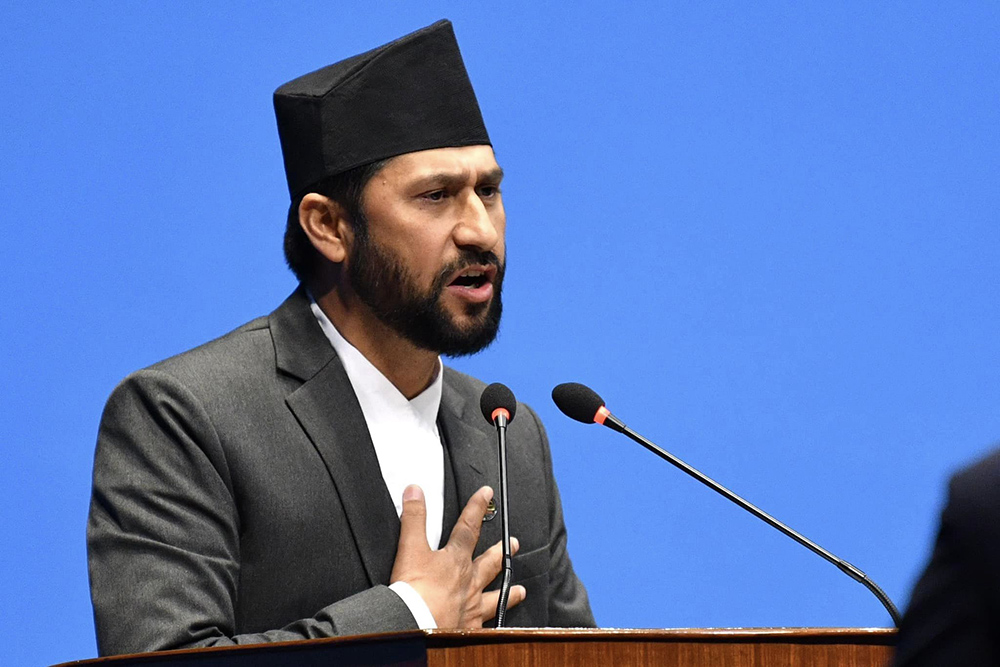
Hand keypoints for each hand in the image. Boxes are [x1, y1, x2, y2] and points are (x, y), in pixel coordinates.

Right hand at [390, 484, 526, 627]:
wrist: (415, 627)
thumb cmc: (414, 591)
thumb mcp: (410, 548)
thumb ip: (414, 518)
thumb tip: (415, 491)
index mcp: (456, 560)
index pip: (468, 527)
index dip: (477, 508)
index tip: (486, 494)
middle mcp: (469, 581)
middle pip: (489, 562)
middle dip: (501, 550)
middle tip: (514, 543)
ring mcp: (472, 606)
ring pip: (495, 596)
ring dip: (509, 592)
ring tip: (519, 590)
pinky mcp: (468, 628)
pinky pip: (488, 626)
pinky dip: (497, 626)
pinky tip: (502, 628)